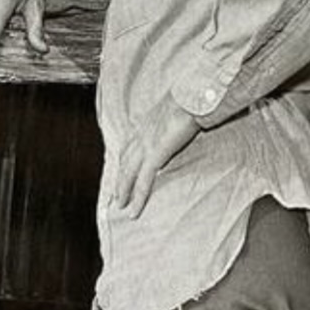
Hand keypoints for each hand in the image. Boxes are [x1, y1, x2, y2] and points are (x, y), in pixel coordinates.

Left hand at [115, 94, 200, 218]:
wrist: (194, 98)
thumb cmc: (191, 100)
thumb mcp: (178, 108)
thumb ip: (174, 118)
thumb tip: (182, 119)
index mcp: (146, 123)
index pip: (130, 144)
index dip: (124, 159)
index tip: (121, 168)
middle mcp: (141, 134)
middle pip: (125, 161)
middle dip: (119, 179)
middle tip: (115, 194)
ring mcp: (145, 145)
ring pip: (128, 174)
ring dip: (123, 191)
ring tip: (120, 205)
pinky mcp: (154, 155)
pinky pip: (143, 182)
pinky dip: (138, 198)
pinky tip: (134, 211)